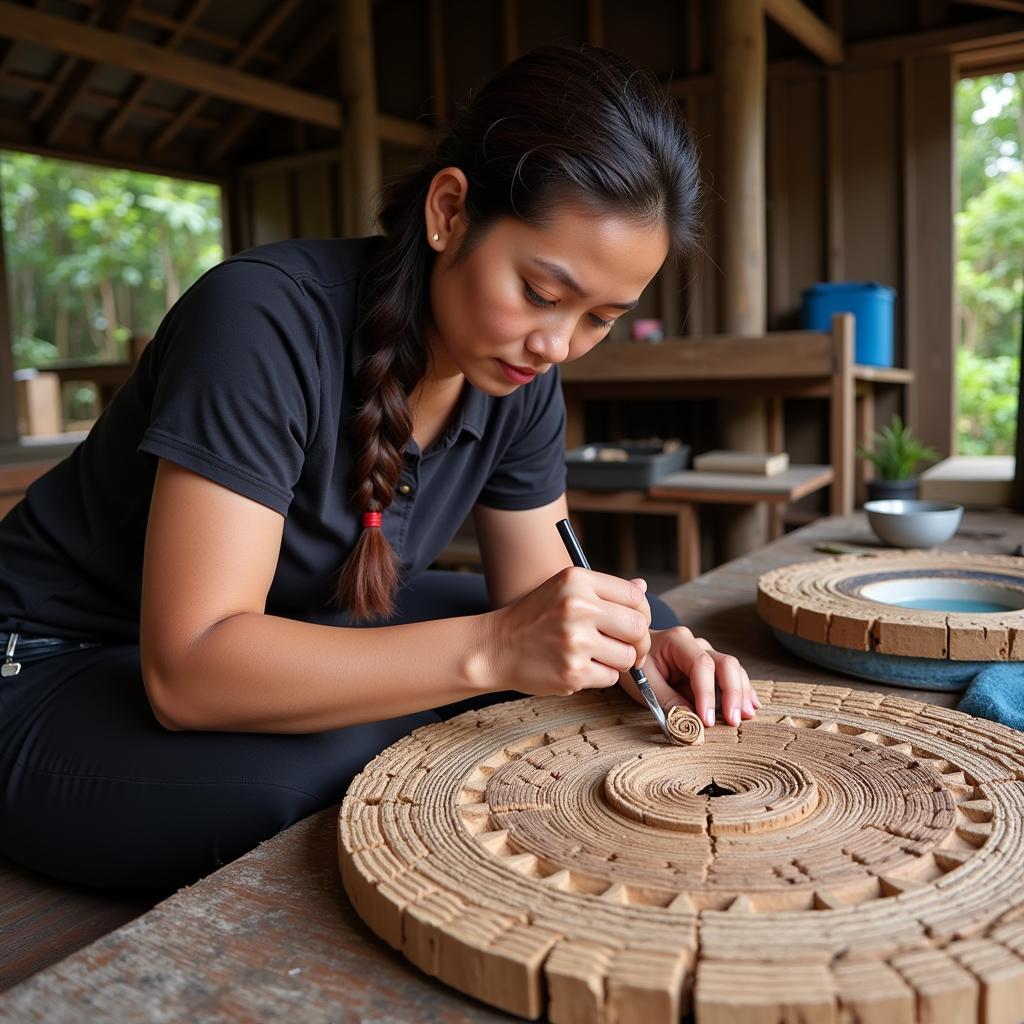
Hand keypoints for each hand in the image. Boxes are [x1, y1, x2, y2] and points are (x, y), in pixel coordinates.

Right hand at [486, 567, 651, 697]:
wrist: (495, 647)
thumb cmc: (533, 618)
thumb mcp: (564, 590)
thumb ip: (604, 590)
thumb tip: (643, 587)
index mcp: (577, 581)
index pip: (635, 597)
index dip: (643, 614)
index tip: (635, 625)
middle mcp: (578, 607)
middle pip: (638, 628)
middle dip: (640, 643)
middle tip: (631, 649)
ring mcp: (575, 642)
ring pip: (628, 657)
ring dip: (619, 662)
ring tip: (596, 656)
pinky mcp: (572, 672)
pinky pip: (610, 678)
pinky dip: (601, 676)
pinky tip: (580, 667)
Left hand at [618, 626, 759, 726]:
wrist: (634, 650)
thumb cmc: (638, 665)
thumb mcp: (644, 683)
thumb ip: (666, 700)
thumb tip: (691, 720)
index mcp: (677, 642)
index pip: (700, 665)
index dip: (707, 693)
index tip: (708, 720)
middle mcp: (697, 644)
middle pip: (725, 663)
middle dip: (732, 693)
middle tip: (734, 720)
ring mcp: (707, 653)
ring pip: (734, 669)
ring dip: (742, 693)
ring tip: (746, 716)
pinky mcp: (713, 666)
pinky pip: (733, 676)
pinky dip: (743, 690)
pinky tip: (751, 705)